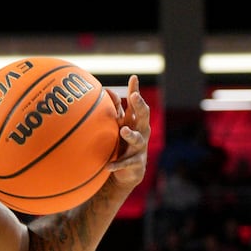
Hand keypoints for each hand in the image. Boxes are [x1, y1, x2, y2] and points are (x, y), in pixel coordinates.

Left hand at [106, 76, 150, 190]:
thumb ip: (115, 109)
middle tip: (134, 96)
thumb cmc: (122, 144)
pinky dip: (117, 164)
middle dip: (139, 105)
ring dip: (130, 134)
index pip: (136, 104)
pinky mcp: (136, 163)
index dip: (135, 91)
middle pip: (143, 116)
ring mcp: (140, 147)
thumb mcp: (119, 126)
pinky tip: (108, 166)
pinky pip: (126, 163)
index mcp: (136, 121)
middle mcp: (141, 132)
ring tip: (123, 130)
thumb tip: (106, 90)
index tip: (133, 77)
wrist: (128, 172)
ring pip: (137, 139)